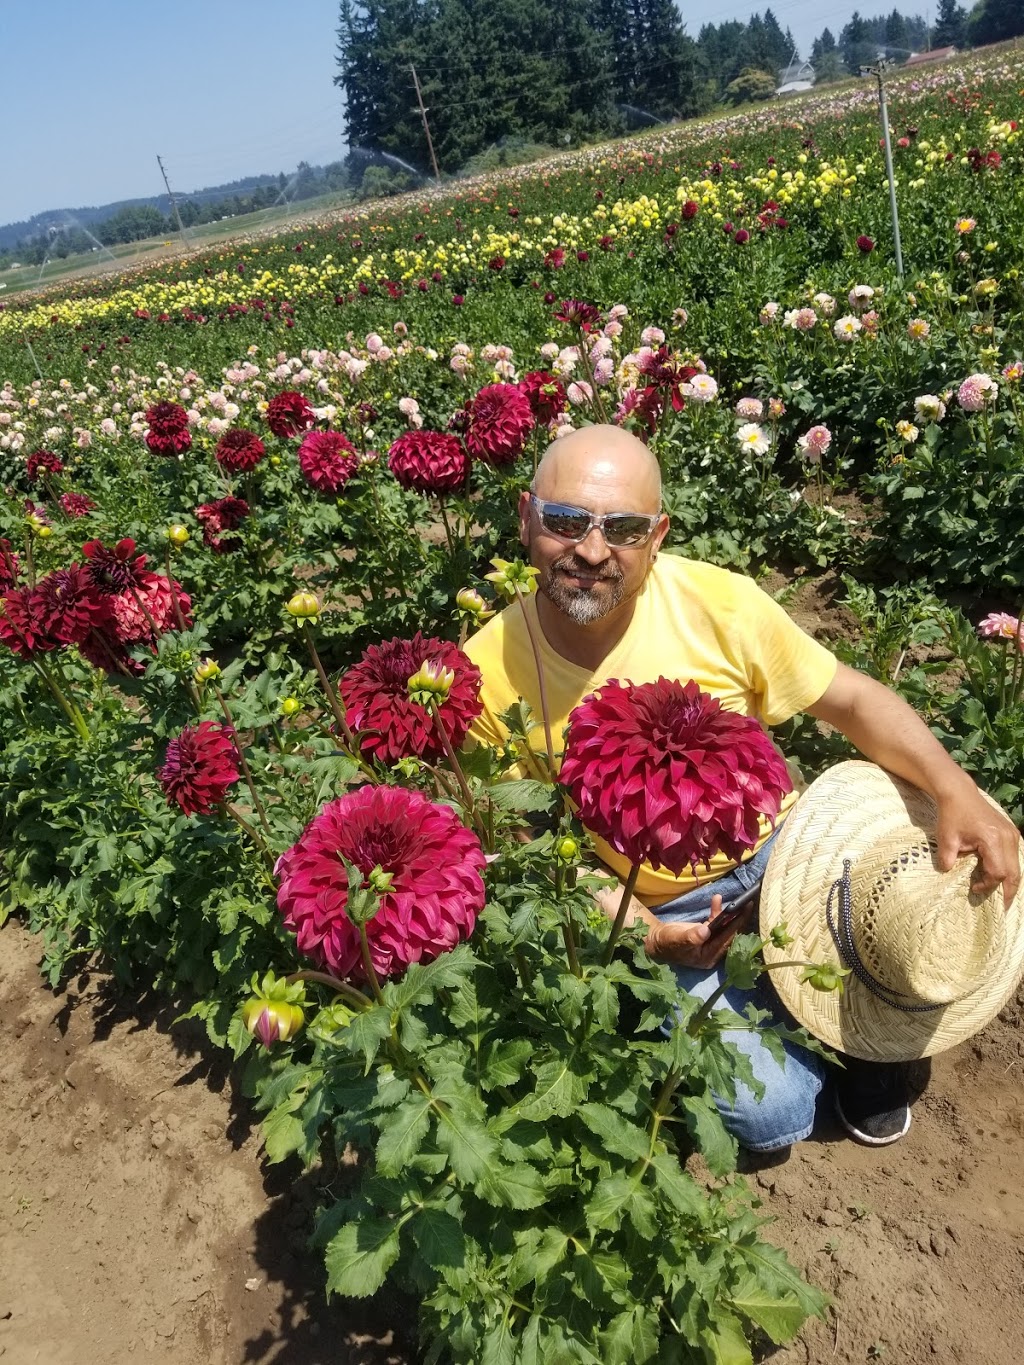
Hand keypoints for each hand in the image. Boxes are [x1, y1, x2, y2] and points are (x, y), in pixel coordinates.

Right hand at [645, 894, 753, 969]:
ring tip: (733, 900)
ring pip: (724, 928)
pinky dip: (717, 912)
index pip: (727, 940)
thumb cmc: (666, 942)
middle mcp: (712, 952)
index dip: (736, 925)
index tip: (745, 911)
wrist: (656, 941)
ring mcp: (709, 944)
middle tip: (747, 904)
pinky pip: (716, 923)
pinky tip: (717, 900)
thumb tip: (705, 930)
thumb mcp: (677, 939)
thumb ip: (691, 936)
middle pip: (729, 934)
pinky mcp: (705, 935)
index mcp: (708, 957)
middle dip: (738, 919)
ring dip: (728, 914)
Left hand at [935, 783, 1021, 906]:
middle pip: (1014, 873)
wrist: (959, 793)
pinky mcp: (1011, 833)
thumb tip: (947, 874)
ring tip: (1002, 895)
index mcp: (993, 840)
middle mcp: (1008, 838)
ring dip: (1009, 881)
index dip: (987, 885)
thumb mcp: (946, 838)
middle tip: (1003, 907)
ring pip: (1017, 866)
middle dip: (1008, 891)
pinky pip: (1015, 856)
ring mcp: (1012, 835)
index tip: (973, 888)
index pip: (997, 872)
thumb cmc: (952, 815)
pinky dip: (1009, 869)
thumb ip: (947, 859)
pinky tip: (1001, 878)